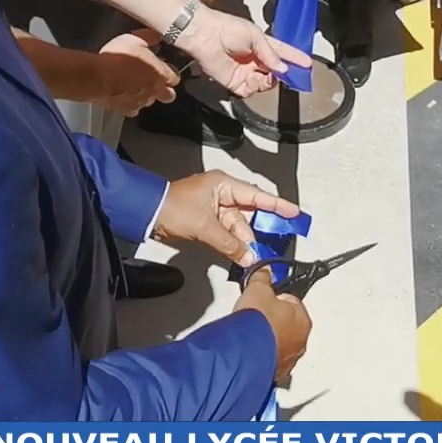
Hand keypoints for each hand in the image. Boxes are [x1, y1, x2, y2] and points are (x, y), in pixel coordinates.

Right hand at [90, 33, 179, 115]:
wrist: (97, 77)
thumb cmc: (119, 57)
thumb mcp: (135, 39)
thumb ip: (149, 38)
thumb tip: (158, 36)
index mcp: (161, 74)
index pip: (175, 78)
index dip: (170, 72)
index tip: (164, 66)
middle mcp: (154, 92)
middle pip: (168, 95)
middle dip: (164, 89)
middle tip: (154, 79)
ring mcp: (140, 103)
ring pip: (149, 102)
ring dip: (145, 95)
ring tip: (134, 85)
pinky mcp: (124, 110)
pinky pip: (132, 109)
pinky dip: (129, 103)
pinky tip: (122, 94)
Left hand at [153, 168, 301, 263]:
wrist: (146, 214)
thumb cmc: (172, 209)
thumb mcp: (204, 226)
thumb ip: (229, 243)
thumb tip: (250, 257)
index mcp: (223, 185)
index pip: (257, 195)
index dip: (278, 205)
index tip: (295, 213)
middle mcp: (222, 194)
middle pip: (249, 214)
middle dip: (257, 232)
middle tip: (273, 245)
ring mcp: (214, 209)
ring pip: (238, 227)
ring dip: (244, 242)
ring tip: (252, 257)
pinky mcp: (207, 222)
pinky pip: (227, 234)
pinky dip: (233, 244)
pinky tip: (241, 255)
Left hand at [172, 5, 312, 95]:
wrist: (205, 36)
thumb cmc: (227, 29)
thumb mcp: (255, 36)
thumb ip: (270, 53)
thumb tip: (283, 68)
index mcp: (262, 44)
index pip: (283, 52)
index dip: (295, 58)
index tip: (308, 64)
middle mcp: (255, 60)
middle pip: (276, 72)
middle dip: (285, 73)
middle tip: (290, 73)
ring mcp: (246, 72)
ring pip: (266, 83)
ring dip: (270, 81)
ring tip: (271, 74)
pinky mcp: (235, 82)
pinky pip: (251, 91)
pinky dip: (255, 87)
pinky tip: (254, 78)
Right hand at [234, 268, 311, 380]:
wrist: (244, 351)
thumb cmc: (257, 323)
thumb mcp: (258, 288)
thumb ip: (263, 277)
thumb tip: (264, 271)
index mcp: (303, 319)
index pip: (292, 301)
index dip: (275, 297)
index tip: (265, 297)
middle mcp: (301, 341)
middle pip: (286, 323)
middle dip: (271, 318)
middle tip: (256, 314)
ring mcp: (289, 359)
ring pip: (278, 342)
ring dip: (266, 337)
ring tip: (250, 331)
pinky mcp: (274, 372)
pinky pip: (268, 358)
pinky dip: (260, 353)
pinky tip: (249, 346)